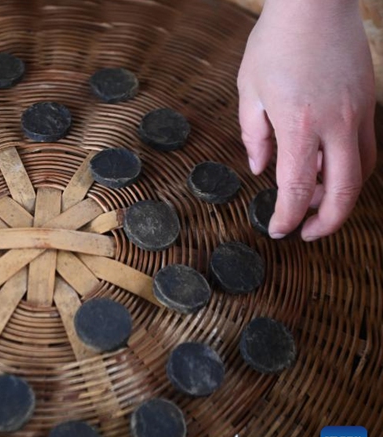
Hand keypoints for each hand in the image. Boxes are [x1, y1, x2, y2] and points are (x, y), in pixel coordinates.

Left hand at [237, 0, 375, 240]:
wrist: (316, 3)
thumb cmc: (276, 42)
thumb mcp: (250, 91)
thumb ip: (254, 135)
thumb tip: (260, 168)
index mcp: (300, 125)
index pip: (298, 188)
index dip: (288, 217)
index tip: (279, 230)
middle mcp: (337, 124)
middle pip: (345, 191)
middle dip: (327, 221)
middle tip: (308, 232)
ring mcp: (358, 113)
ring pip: (362, 171)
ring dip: (341, 195)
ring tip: (315, 201)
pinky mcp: (368, 102)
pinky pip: (366, 147)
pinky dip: (350, 167)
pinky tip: (329, 168)